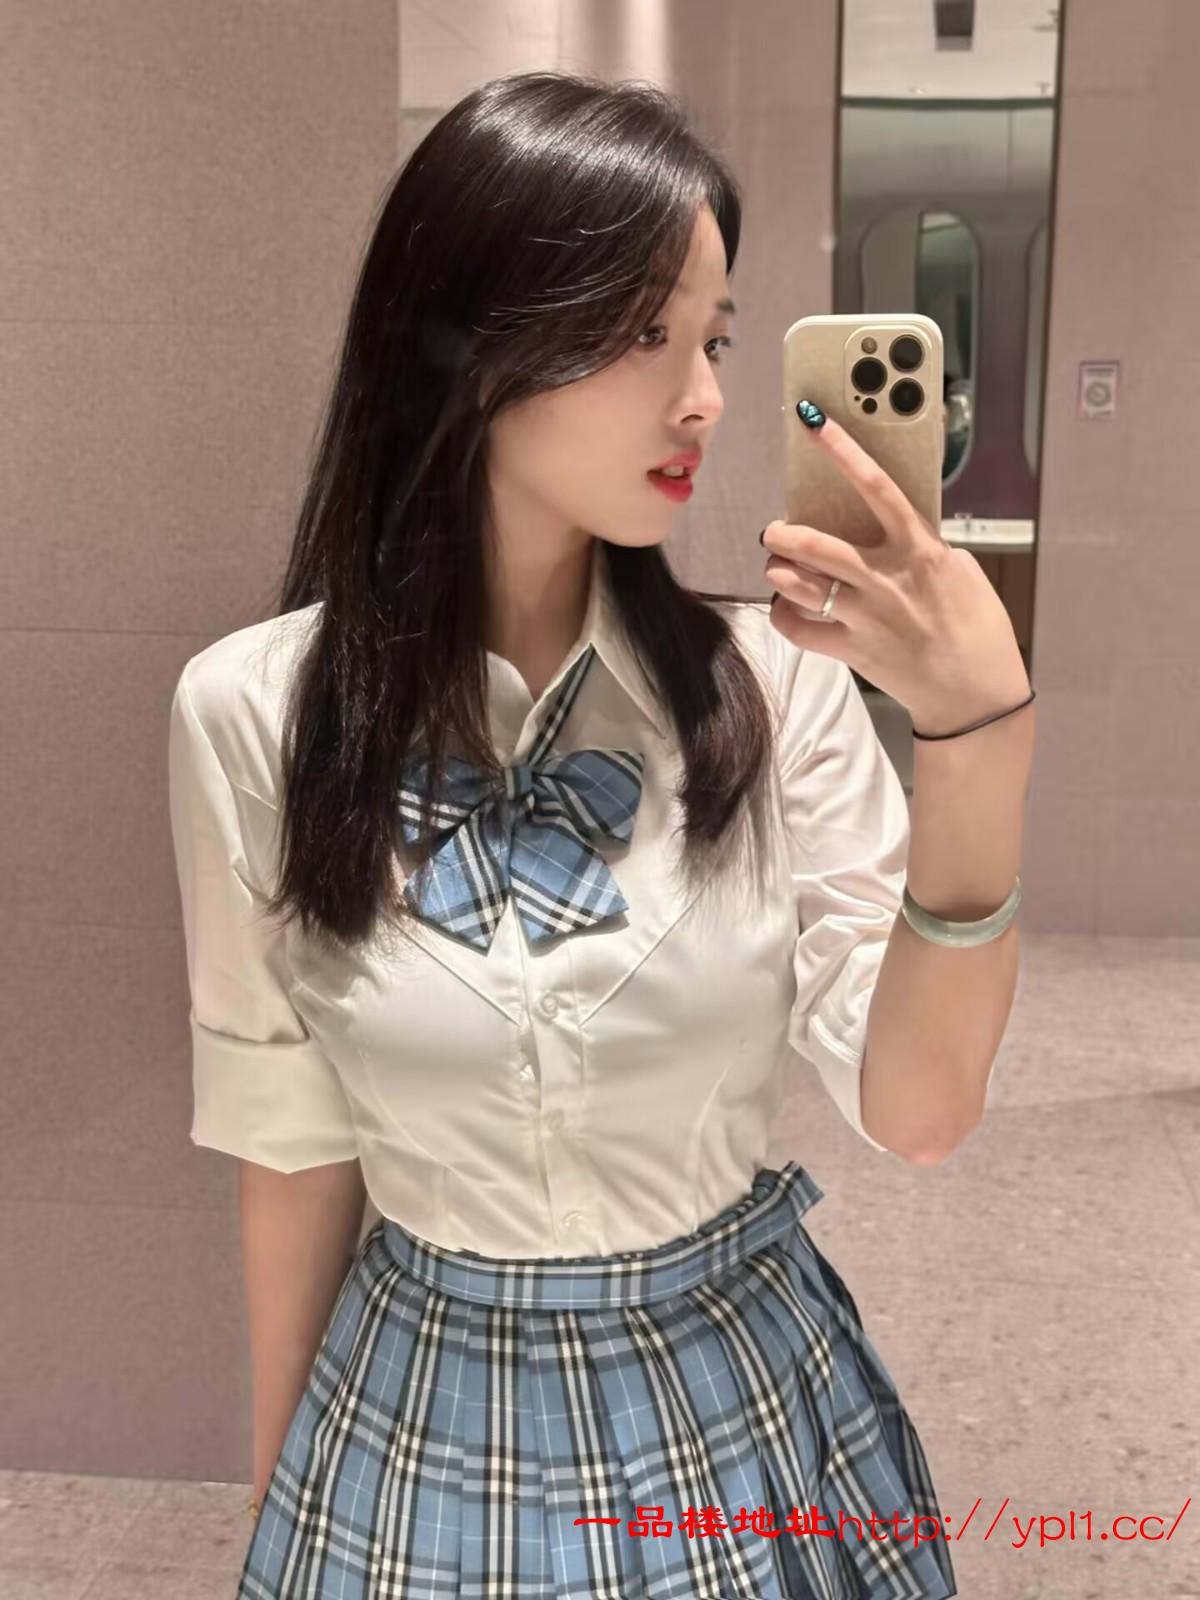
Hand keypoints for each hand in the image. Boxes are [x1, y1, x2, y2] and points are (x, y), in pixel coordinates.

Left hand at [764, 411, 1031, 734]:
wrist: (975, 694)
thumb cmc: (978, 629)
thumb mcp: (962, 573)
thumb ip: (922, 548)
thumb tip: (895, 531)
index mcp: (920, 550)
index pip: (876, 486)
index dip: (843, 451)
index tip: (815, 423)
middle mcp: (886, 578)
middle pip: (813, 543)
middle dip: (782, 533)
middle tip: (774, 531)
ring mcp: (865, 616)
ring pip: (796, 583)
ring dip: (778, 571)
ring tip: (780, 568)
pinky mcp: (851, 650)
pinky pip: (797, 627)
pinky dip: (784, 614)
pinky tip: (789, 608)